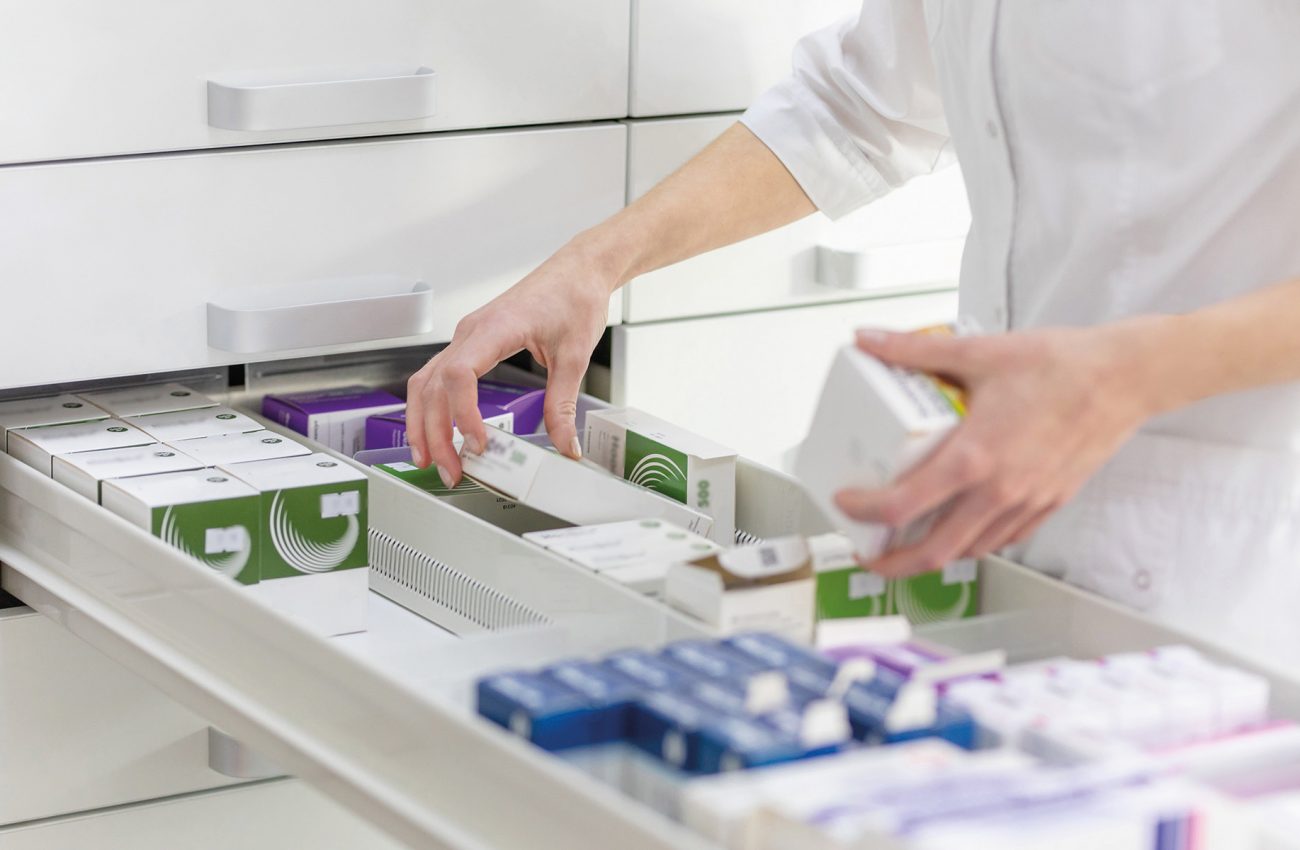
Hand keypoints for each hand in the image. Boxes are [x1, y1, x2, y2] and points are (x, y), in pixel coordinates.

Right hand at [406, 239, 615, 486]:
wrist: (577, 270)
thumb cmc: (573, 297)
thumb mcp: (575, 356)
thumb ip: (562, 404)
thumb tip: (565, 444)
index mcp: (494, 329)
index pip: (459, 375)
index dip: (461, 414)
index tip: (477, 444)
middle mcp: (471, 332)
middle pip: (432, 387)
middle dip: (435, 433)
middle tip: (451, 470)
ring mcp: (466, 337)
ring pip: (425, 383)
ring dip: (423, 423)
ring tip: (432, 460)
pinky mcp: (471, 344)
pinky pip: (438, 377)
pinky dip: (432, 407)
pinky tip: (438, 432)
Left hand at [835, 322, 1162, 577]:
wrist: (1126, 377)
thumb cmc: (1061, 365)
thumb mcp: (978, 351)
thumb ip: (915, 350)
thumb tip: (870, 339)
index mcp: (975, 457)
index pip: (902, 504)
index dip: (864, 512)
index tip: (847, 504)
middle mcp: (999, 490)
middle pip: (933, 551)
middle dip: (891, 562)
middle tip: (868, 553)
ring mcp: (1026, 503)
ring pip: (969, 551)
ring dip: (932, 555)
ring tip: (907, 543)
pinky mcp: (1049, 504)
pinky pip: (1003, 540)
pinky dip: (974, 543)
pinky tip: (960, 528)